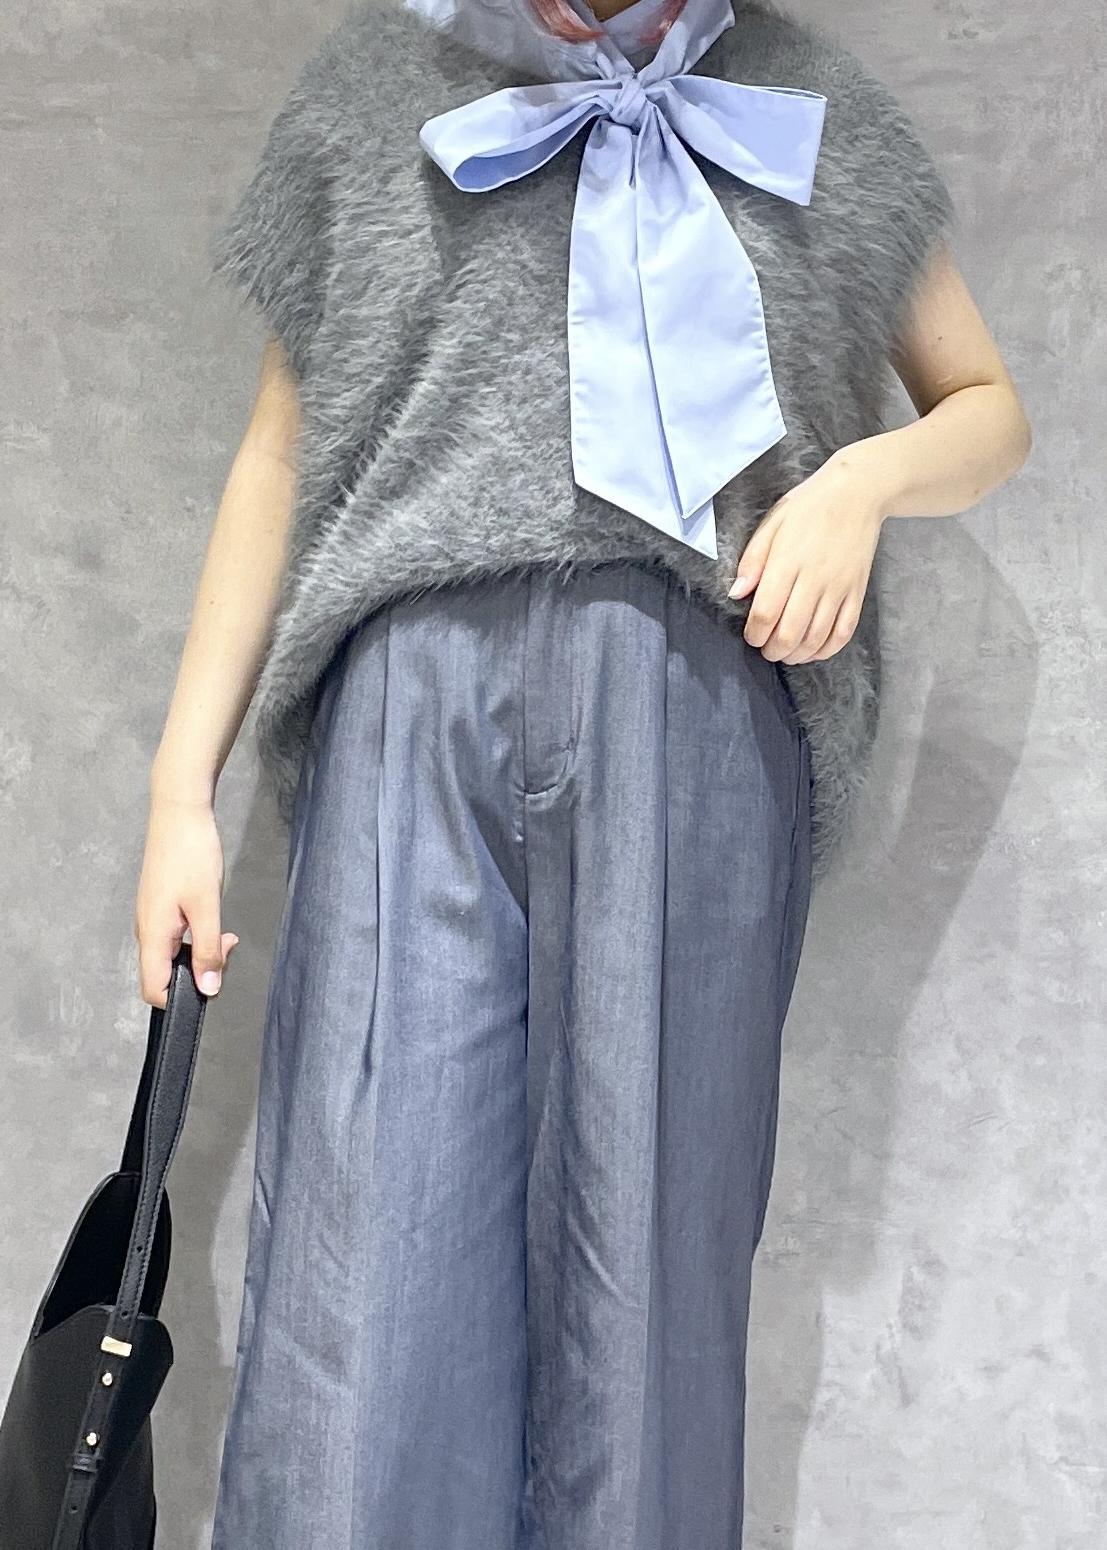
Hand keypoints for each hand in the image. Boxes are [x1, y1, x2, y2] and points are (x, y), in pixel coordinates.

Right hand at [134, 792, 239, 1007]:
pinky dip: (197, 936)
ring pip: (173, 955)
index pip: (154, 990)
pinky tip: (213, 919)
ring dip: (202, 952)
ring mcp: (153, 917)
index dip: (181, 999)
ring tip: (226, 933)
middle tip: (227, 947)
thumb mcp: (207, 906)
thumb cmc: (191, 853)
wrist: (179, 811)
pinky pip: (176, 936)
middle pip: (165, 975)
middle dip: (199, 972)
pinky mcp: (160, 906)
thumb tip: (209, 989)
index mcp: (152, 935)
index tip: (213, 981)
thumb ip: (208, 950)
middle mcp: (147, 930)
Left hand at [728, 447, 887, 663]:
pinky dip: (827, 649)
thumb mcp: (772, 524)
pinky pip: (844, 632)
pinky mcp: (858, 591)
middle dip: (773, 650)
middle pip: (790, 633)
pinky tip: (814, 651)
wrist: (857, 493)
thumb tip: (737, 594)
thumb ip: (752, 561)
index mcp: (787, 562)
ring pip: (817, 638)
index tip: (751, 637)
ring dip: (797, 654)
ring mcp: (839, 587)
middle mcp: (814, 579)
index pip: (766, 613)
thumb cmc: (809, 506)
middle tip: (766, 650)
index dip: (754, 633)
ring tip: (786, 653)